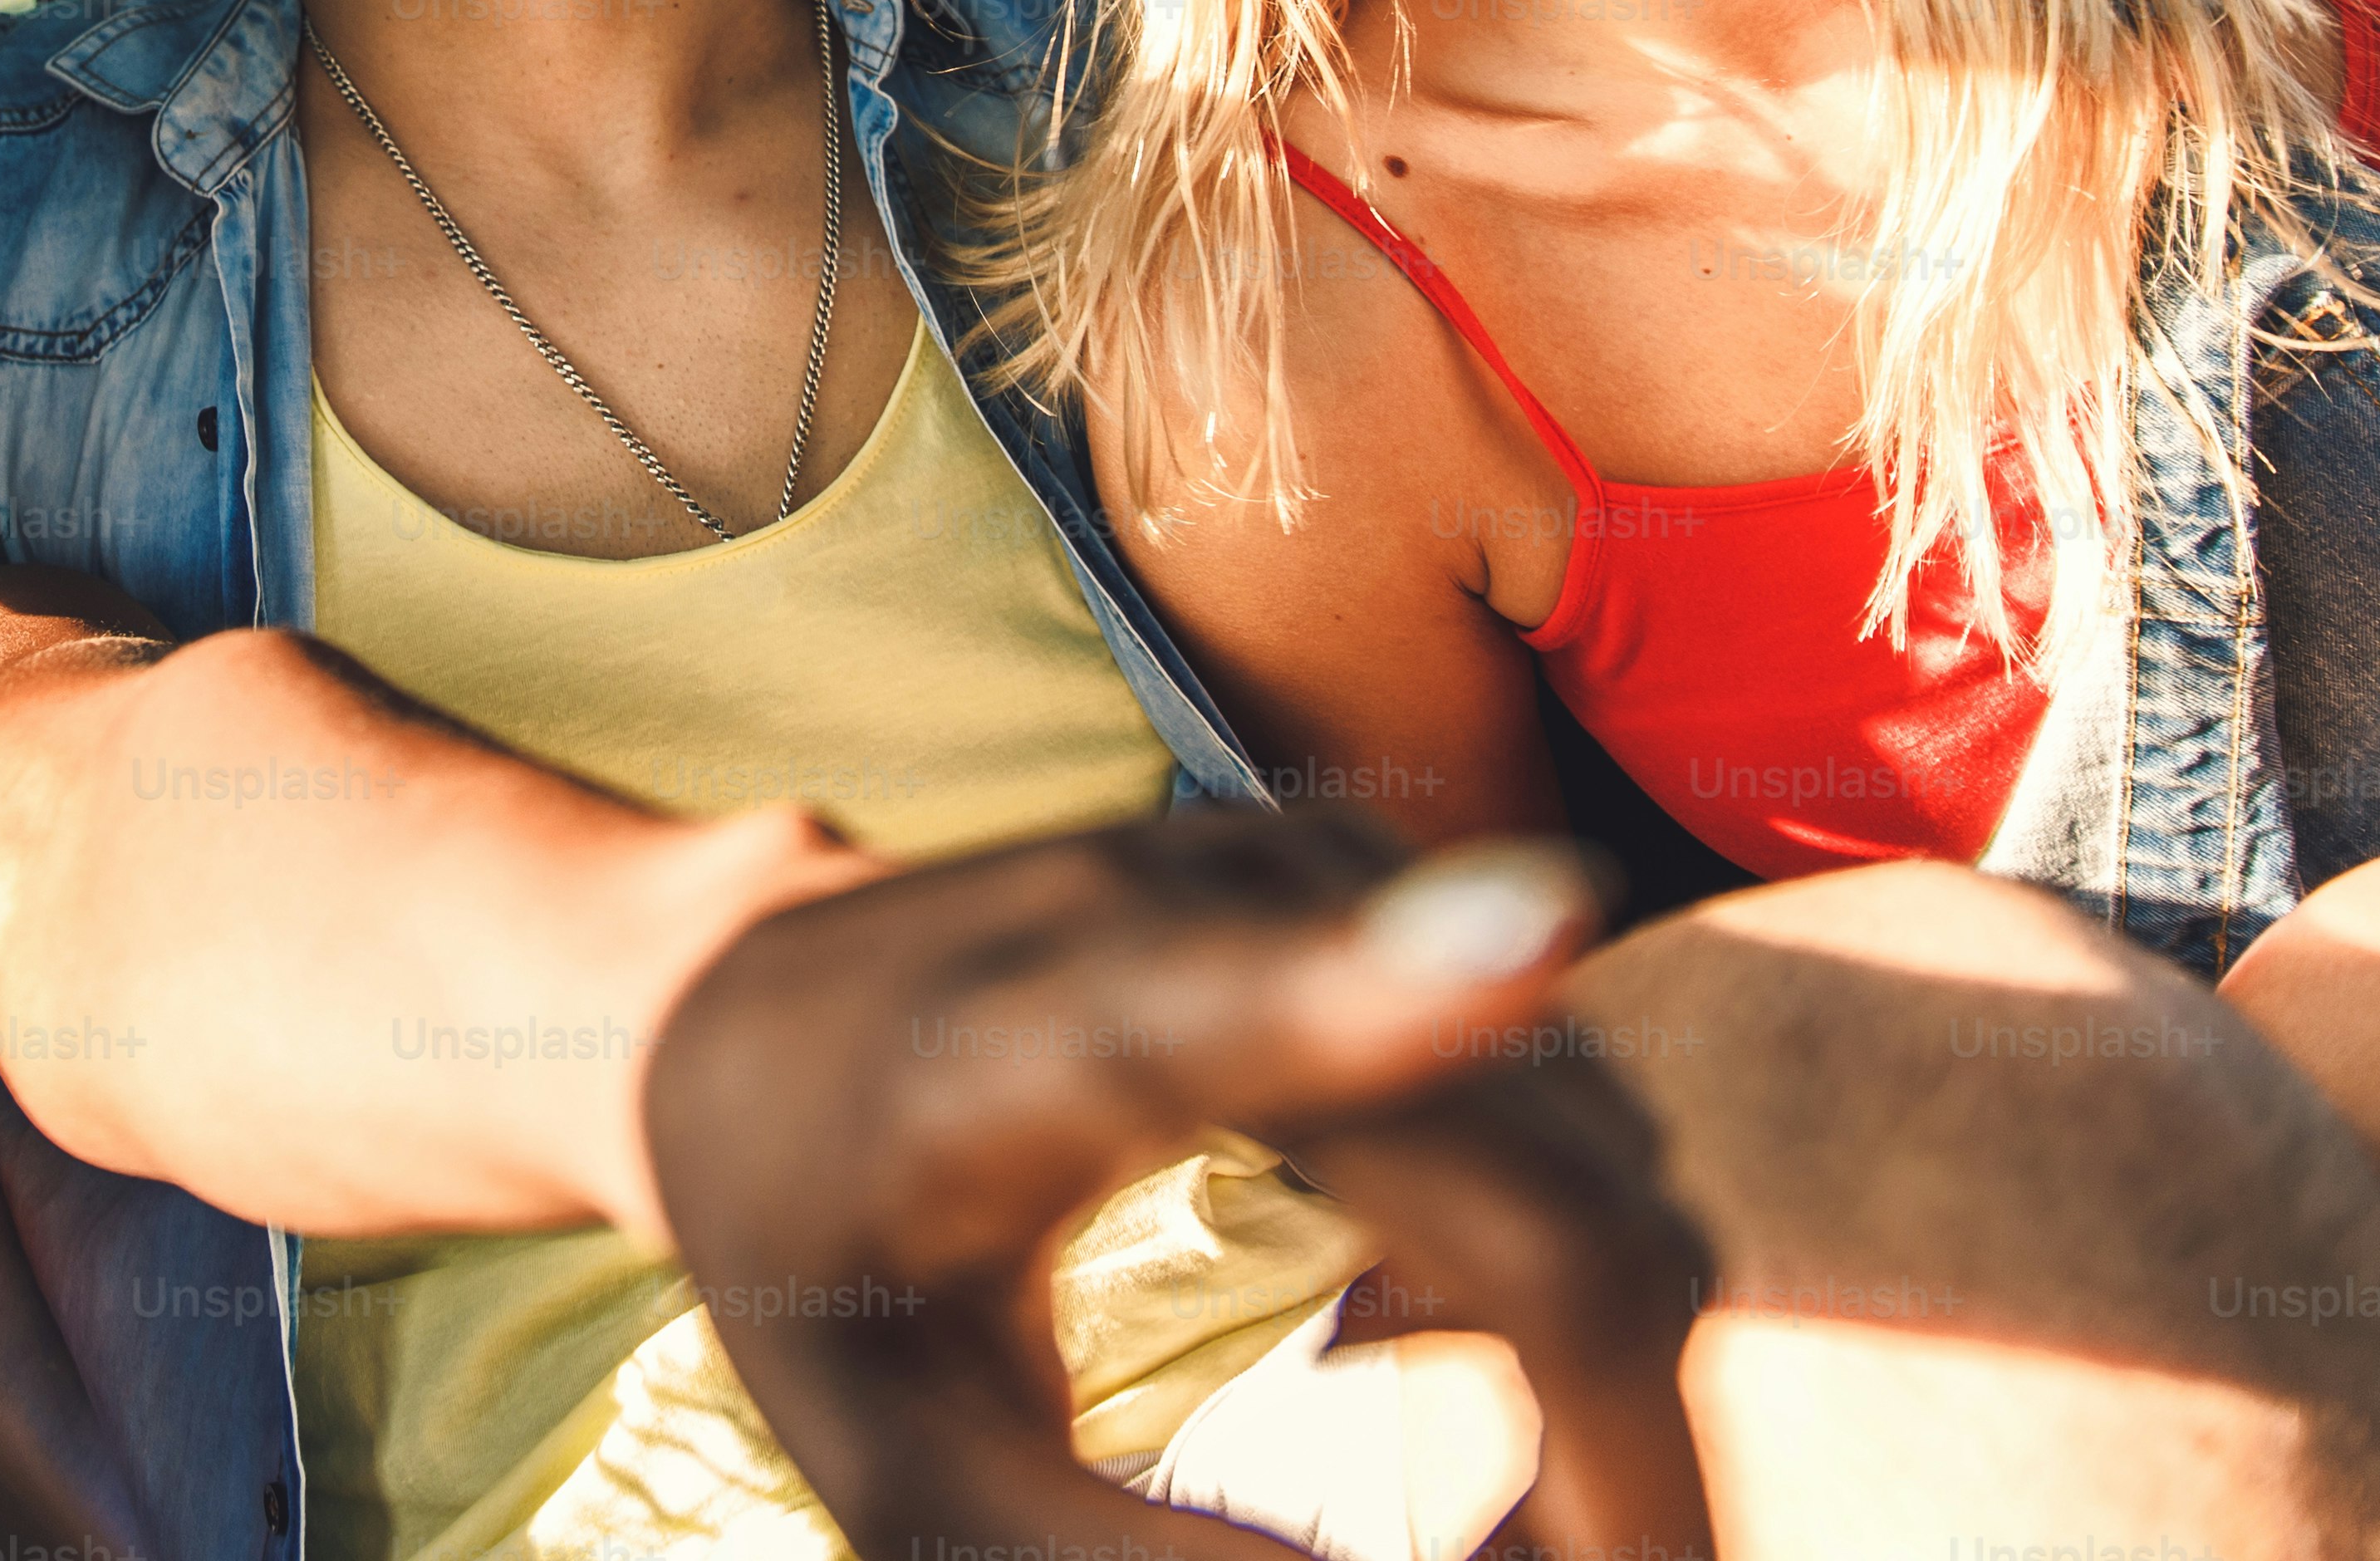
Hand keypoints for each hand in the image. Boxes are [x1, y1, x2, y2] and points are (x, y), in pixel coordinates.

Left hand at [645, 809, 1711, 1560]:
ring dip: (1618, 1392)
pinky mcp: (1375, 892)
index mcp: (1019, 1048)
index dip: (1395, 981)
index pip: (1215, 1008)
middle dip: (1626, 1460)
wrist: (753, 995)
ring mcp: (1308, 885)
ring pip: (1597, 1159)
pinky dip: (1581, 1282)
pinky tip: (1391, 1356)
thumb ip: (1087, 1556)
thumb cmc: (806, 1241)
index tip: (1535, 928)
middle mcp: (1190, 922)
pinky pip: (1571, 1111)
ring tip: (1508, 1545)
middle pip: (1530, 1182)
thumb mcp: (890, 1448)